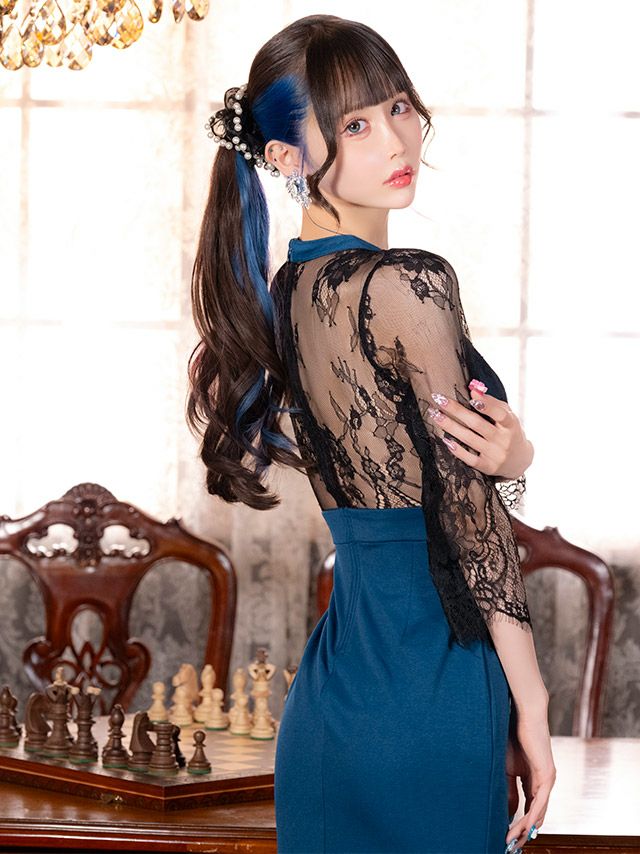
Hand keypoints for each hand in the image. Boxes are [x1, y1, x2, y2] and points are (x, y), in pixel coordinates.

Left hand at [425, 380, 532, 478]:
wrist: (519, 461)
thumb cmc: (509, 431)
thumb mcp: (508, 416)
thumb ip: (492, 402)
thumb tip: (474, 389)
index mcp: (511, 425)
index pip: (500, 414)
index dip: (486, 406)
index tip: (471, 396)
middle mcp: (504, 440)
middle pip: (477, 424)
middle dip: (456, 410)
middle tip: (439, 400)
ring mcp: (496, 455)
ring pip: (469, 439)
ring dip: (450, 426)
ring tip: (435, 415)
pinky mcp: (488, 467)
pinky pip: (470, 459)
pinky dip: (458, 450)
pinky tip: (445, 440)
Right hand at [505, 709, 556, 851]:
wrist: (522, 715)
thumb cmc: (512, 736)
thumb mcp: (506, 768)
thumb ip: (509, 789)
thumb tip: (508, 811)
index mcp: (533, 779)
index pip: (527, 807)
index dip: (517, 822)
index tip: (506, 834)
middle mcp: (543, 783)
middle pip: (535, 814)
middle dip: (522, 831)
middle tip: (510, 845)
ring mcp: (547, 779)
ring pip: (538, 811)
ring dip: (524, 827)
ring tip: (512, 840)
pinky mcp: (547, 775)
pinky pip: (540, 801)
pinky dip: (532, 815)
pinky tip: (523, 827)